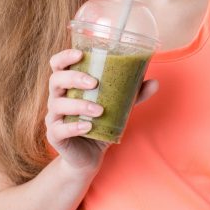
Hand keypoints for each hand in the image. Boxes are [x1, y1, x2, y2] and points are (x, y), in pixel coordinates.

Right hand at [45, 48, 159, 176]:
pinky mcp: (55, 136)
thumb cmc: (100, 124)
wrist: (89, 155)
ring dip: (79, 105)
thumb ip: (133, 95)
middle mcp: (57, 98)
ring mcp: (54, 117)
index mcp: (69, 85)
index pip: (58, 65)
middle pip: (55, 80)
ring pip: (58, 105)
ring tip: (99, 110)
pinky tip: (88, 126)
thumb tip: (155, 82)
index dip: (64, 57)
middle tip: (94, 83)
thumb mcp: (117, 107)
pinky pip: (59, 129)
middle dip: (74, 78)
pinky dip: (74, 127)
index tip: (80, 54)